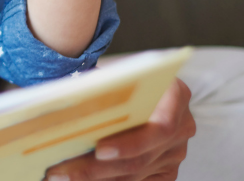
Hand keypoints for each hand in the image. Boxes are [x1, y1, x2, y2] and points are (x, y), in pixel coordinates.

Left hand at [42, 77, 195, 180]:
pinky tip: (79, 178)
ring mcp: (175, 152)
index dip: (130, 142)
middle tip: (63, 171)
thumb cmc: (123, 76)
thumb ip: (101, 88)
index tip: (99, 150)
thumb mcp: (114, 74)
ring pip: (134, 174)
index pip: (160, 126)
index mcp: (176, 95)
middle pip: (140, 157)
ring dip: (94, 177)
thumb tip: (67, 104)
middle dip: (97, 168)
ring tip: (61, 175)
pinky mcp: (166, 170)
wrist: (138, 86)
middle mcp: (182, 126)